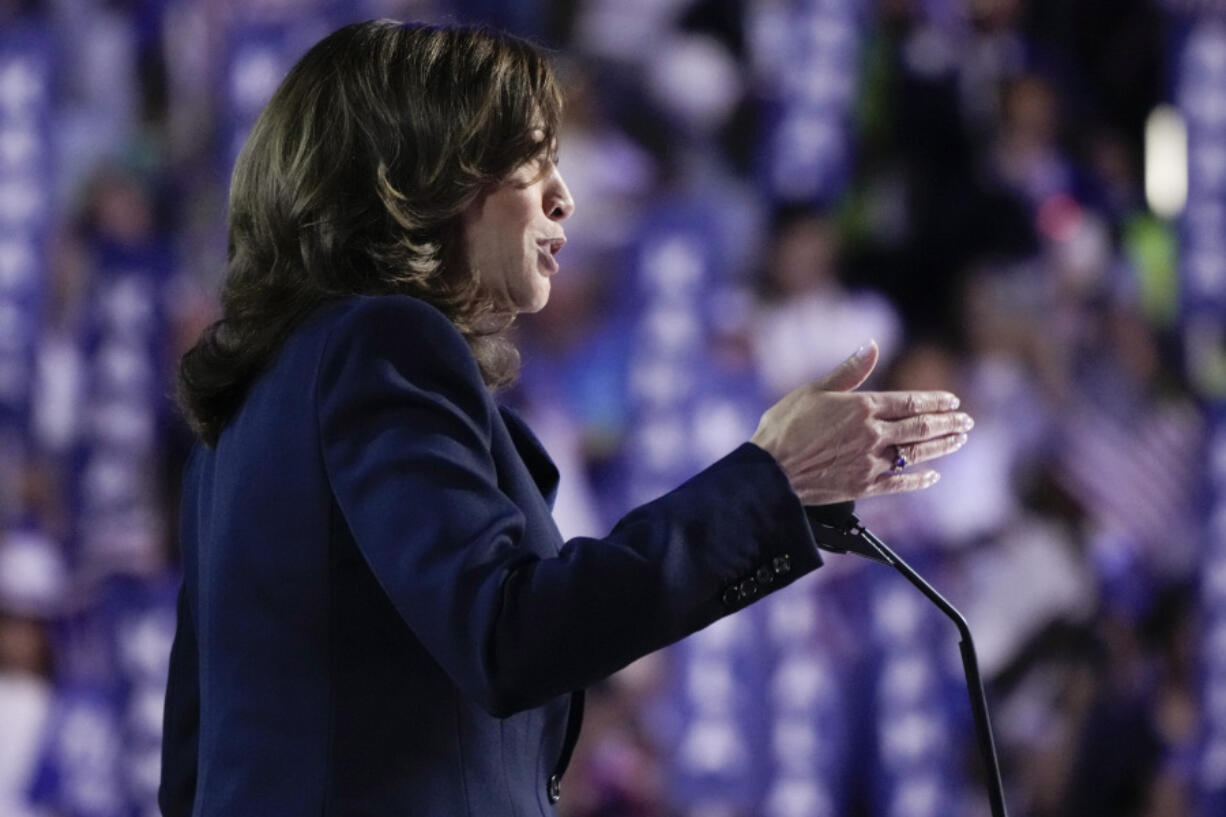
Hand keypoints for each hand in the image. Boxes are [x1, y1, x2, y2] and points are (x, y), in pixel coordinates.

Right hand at [750, 341, 972, 504]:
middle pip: (921, 428)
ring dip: (942, 446)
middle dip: (948, 423)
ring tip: (959, 440)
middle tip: (967, 421)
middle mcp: (873, 435)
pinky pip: (901, 483)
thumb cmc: (785, 427)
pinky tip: (933, 475)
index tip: (953, 401)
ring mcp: (871, 463)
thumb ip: (849, 370)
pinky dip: (920, 478)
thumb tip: (871, 345)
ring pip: (916, 453)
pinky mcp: (864, 487)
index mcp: (862, 407)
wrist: (770, 472)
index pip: (910, 402)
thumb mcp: (814, 390)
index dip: (936, 401)